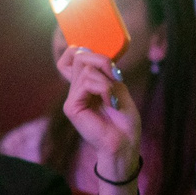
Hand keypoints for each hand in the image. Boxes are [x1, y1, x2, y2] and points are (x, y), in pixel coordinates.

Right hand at [55, 44, 142, 177]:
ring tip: (114, 97)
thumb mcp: (118, 88)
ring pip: (85, 69)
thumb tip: (94, 56)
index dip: (81, 50)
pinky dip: (104, 88)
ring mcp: (71, 99)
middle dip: (102, 59)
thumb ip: (105, 72)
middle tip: (116, 75)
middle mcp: (75, 90)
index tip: (105, 62)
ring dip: (107, 79)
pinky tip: (111, 102)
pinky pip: (87, 83)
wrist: (124, 144)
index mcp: (85, 85)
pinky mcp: (71, 107)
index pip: (70, 57)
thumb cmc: (124, 121)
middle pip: (79, 56)